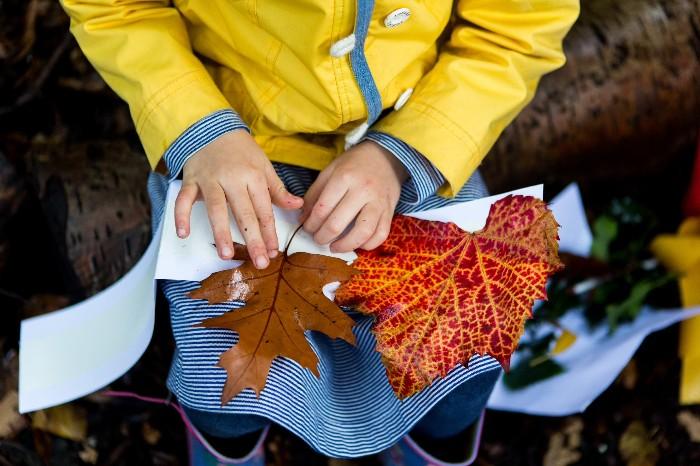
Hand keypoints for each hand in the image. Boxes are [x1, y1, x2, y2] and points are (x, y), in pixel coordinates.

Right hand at [175, 130, 303, 267]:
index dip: (270, 232)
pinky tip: (183, 234)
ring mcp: (210, 180)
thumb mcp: (264, 166)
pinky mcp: (191, 180)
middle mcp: (233, 179)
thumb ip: (278, 190)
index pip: (264, 210)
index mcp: (254, 176)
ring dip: (221, 232)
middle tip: (260, 262)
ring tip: (227, 254)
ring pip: (216, 209)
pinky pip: (183, 199)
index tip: (274, 252)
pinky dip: (181, 215)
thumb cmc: (241, 151)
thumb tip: (298, 206)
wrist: (212, 127)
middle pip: (244, 213)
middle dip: (253, 239)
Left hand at [301, 140, 407, 252]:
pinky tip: (357, 243)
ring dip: (345, 246)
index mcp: (344, 178)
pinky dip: (368, 244)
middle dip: (322, 237)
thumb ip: (315, 194)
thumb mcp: (331, 170)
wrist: (386, 156)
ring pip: (362, 232)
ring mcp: (379, 202)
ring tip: (335, 247)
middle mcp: (363, 190)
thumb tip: (303, 218)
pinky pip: (381, 234)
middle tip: (318, 239)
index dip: (311, 223)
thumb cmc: (354, 164)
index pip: (322, 208)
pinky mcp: (390, 211)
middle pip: (338, 223)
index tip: (307, 228)